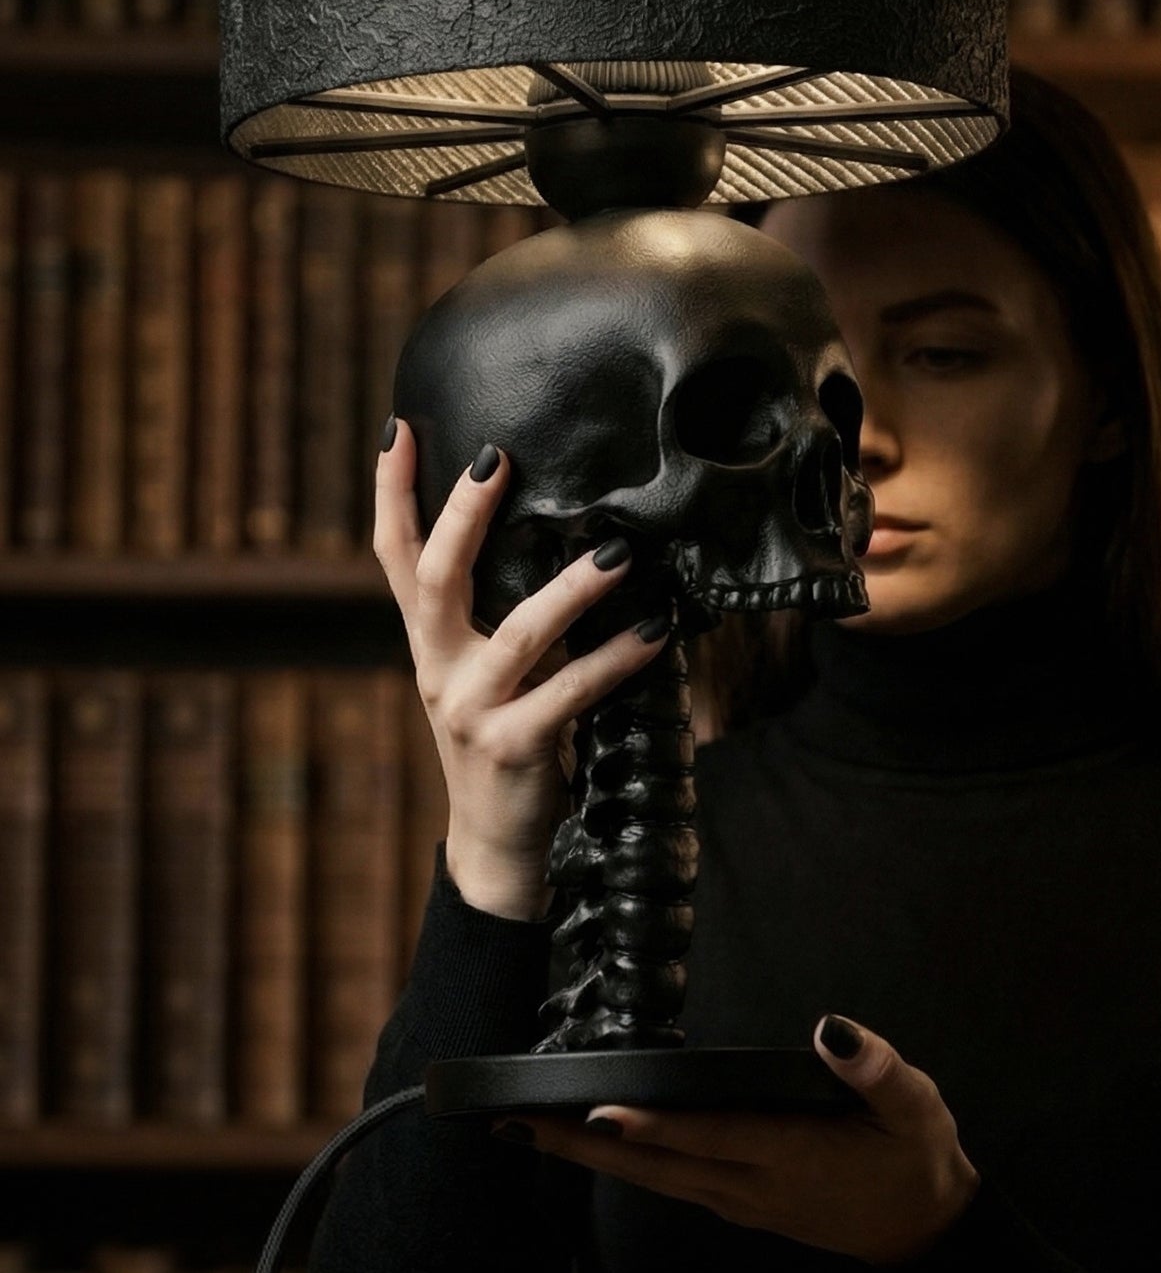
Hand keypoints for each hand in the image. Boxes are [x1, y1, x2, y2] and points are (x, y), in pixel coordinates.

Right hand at [373, 417, 670, 919]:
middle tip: (497, 456)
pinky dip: (617, 660)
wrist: (497, 844)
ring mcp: (471, 710)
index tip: (400, 428)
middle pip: (437, 577)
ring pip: (519, 634)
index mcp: (429, 639)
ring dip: (573, 589)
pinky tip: (657, 634)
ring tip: (620, 553)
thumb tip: (553, 527)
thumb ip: (498, 610)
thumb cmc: (505, 736)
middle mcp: (438, 667)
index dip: (391, 492)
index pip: (394, 554)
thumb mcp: (485, 668)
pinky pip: (571, 693)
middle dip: (463, 513)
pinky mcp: (514, 747)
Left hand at [491, 1014, 980, 1265]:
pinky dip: (625, 1163)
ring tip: (530, 1129)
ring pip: (655, 1180)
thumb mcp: (916, 1107)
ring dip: (591, 1156)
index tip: (598, 1108)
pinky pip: (670, 1184)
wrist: (926, 1229)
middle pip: (657, 1166)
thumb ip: (875, 1070)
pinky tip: (594, 1143)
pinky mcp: (739, 1205)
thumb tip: (832, 1031)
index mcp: (791, 1155)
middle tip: (517, 1121)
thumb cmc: (917, 1156)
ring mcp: (741, 1202)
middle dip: (584, 1142)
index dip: (654, 1125)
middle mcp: (753, 1186)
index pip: (709, 1136)